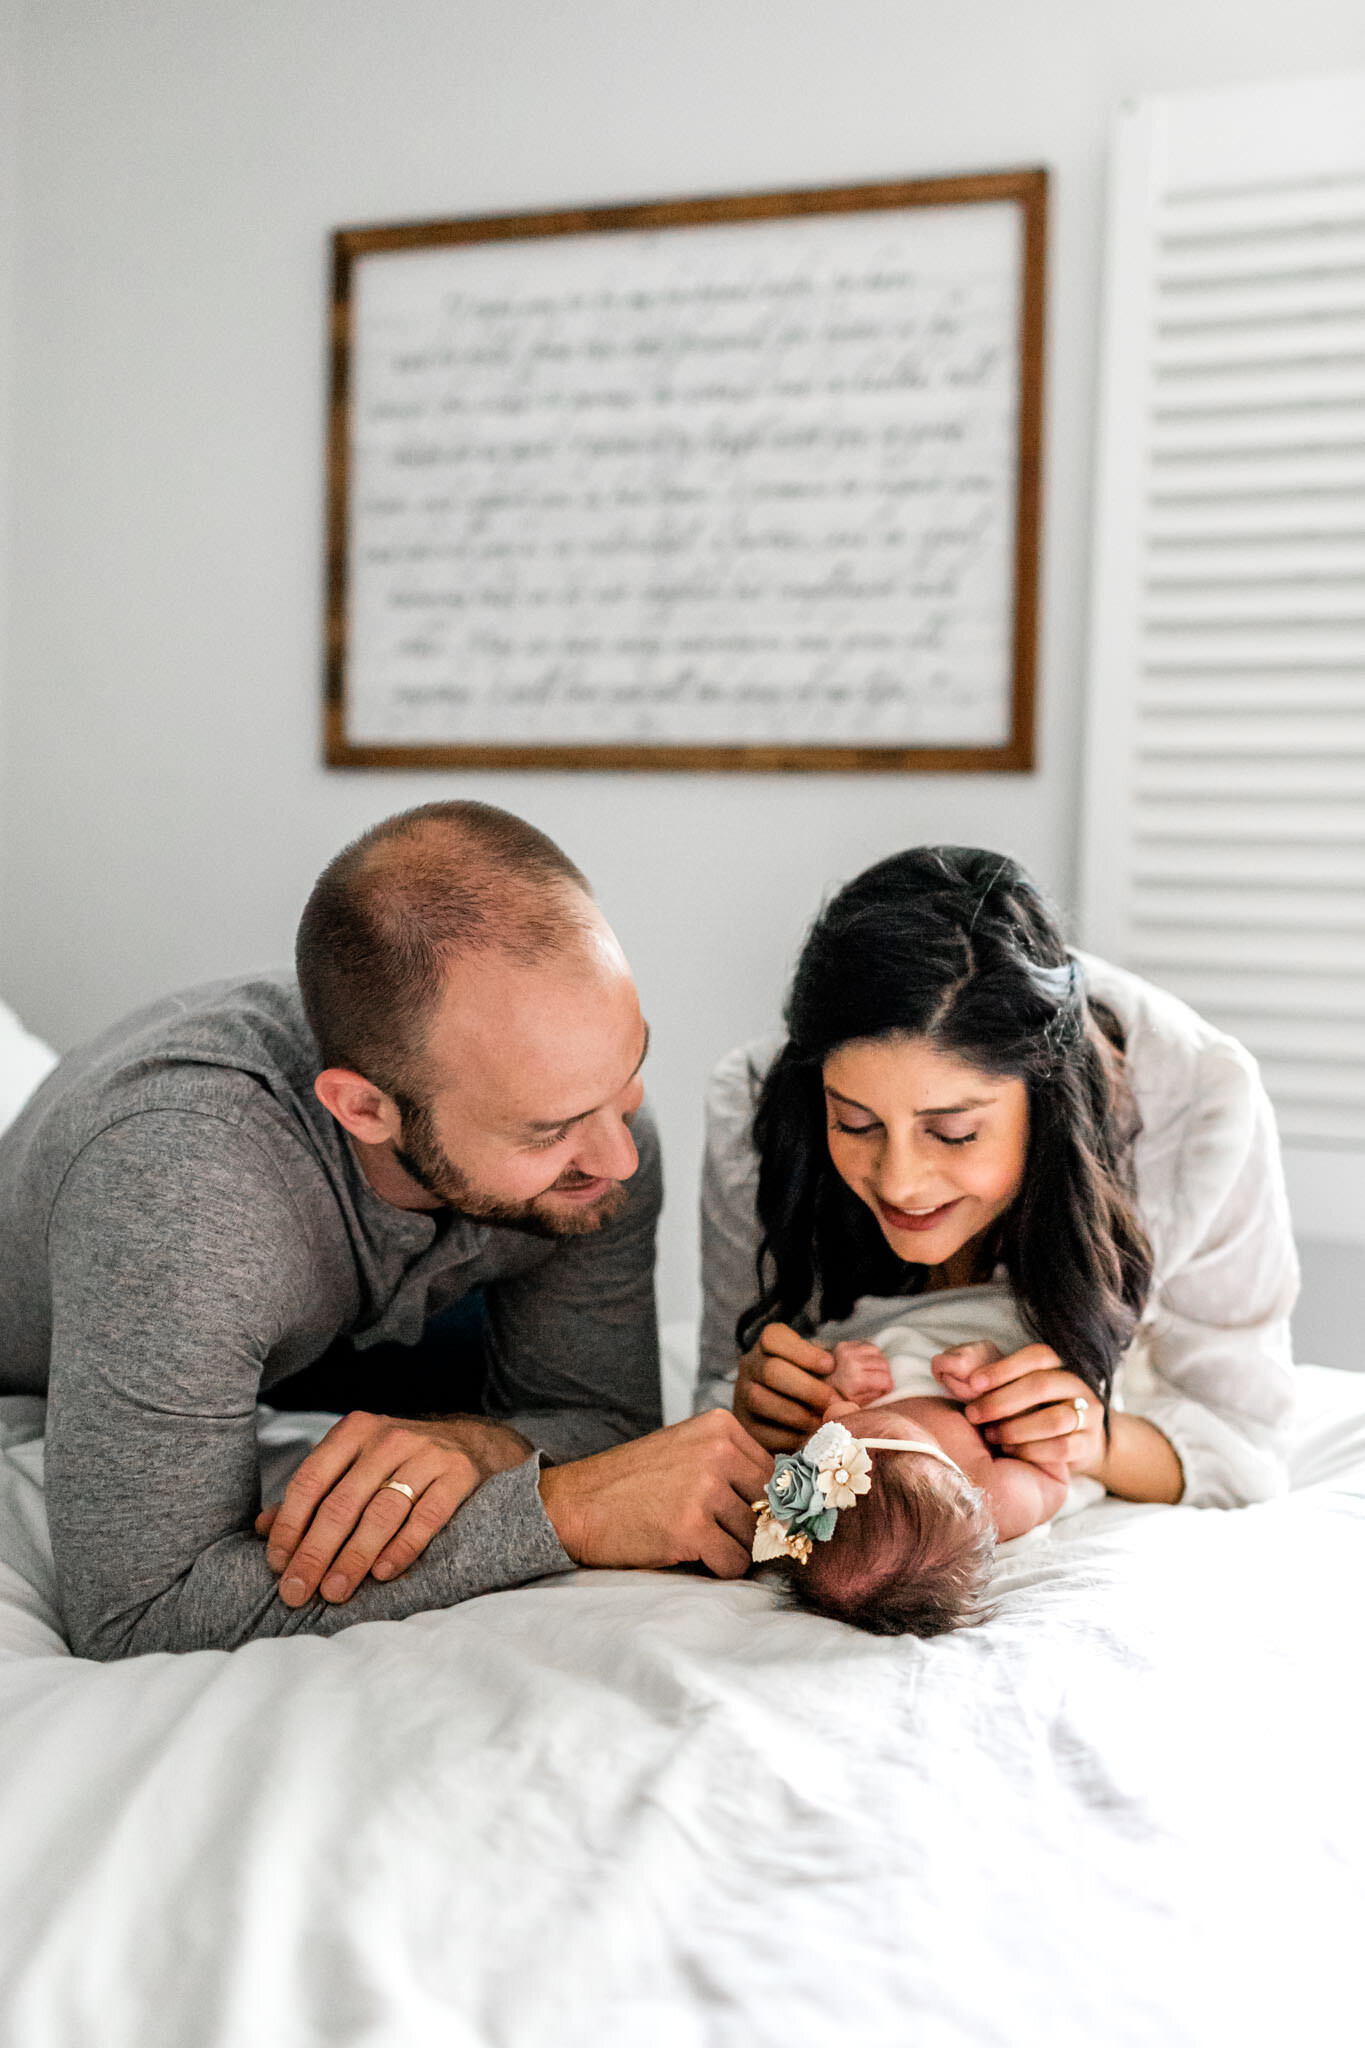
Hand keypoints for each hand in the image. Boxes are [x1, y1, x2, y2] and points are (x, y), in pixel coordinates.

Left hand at [255, 1410, 532, 1605]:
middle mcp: (388, 1438)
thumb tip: (261, 1527)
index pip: (311, 1480)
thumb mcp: (354, 1465)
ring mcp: (426, 1454)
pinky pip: (427, 1516)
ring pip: (382, 1511)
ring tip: (335, 1591)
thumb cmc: (399, 1462)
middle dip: (315, 1552)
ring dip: (354, 1556)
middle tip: (298, 1591)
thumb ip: (312, 1494)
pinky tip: (383, 1572)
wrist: (472, 1441)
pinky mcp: (459, 1474)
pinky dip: (403, 1547)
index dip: (290, 1525)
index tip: (278, 1565)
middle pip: (342, 1502)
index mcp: (354, 1432)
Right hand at [538, 1409, 773, 1578]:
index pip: (778, 1473)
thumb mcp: (686, 1451)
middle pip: (771, 1506)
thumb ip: (733, 1465)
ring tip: (691, 1536)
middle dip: (752, 1526)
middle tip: (716, 1530)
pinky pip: (734, 1563)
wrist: (575, 1504)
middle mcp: (717, 1452)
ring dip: (730, 1547)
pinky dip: (717, 1568)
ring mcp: (705, 1489)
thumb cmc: (633, 1482)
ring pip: (755, 1537)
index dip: (766, 1501)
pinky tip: (688, 1552)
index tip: (745, 1513)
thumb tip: (792, 1503)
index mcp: (720, 1427)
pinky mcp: (691, 1528)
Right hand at [734, 1323, 835, 1451]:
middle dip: (807, 1389)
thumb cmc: (814, 1380)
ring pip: (761, 1401)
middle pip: (771, 1371)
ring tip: (824, 1421)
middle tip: (835, 1402)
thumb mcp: (823, 1363)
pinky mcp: (746, 1427)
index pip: (774, 1338)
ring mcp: (743, 1397)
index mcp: (768, 1345)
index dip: (804, 1352)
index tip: (831, 1365)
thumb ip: (843, 1362)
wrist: (788, 1410)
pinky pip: (762, 1432)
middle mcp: (750, 1367)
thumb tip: (875, 1373)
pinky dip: (790, 1437)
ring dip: (798, 1414)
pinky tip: (811, 1437)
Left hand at [829, 1339, 894, 1406]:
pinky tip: (863, 1364)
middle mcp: (851, 1361)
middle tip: (877, 1383)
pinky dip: (869, 1354)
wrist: (813, 1389)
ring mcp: (846, 1350)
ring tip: (870, 1373)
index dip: (887, 1387)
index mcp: (855, 1379)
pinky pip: (867, 1345)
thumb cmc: (836, 1401)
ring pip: (877, 1352)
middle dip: (884, 1374)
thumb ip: (875, 1397)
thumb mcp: (857, 1406)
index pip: (886, 1379)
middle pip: (884, 1364)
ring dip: (877, 1362)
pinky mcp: (843, 1344)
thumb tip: (890, 1389)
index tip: (883, 1391)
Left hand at [933, 1341, 1103, 1479]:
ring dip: (1017, 1428)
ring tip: (992, 1436)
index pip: (1038, 1356)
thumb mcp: (1006, 1387)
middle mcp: (1077, 1386)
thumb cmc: (1029, 1410)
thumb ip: (978, 1370)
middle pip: (1043, 1384)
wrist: (1071, 1443)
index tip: (972, 1384)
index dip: (1003, 1368)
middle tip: (973, 1415)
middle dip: (1002, 1400)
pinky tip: (1011, 1452)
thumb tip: (944, 1363)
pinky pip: (1062, 1448)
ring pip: (1056, 1418)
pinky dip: (1031, 1450)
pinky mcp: (1089, 1445)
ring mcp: (1087, 1416)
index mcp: (1059, 1365)